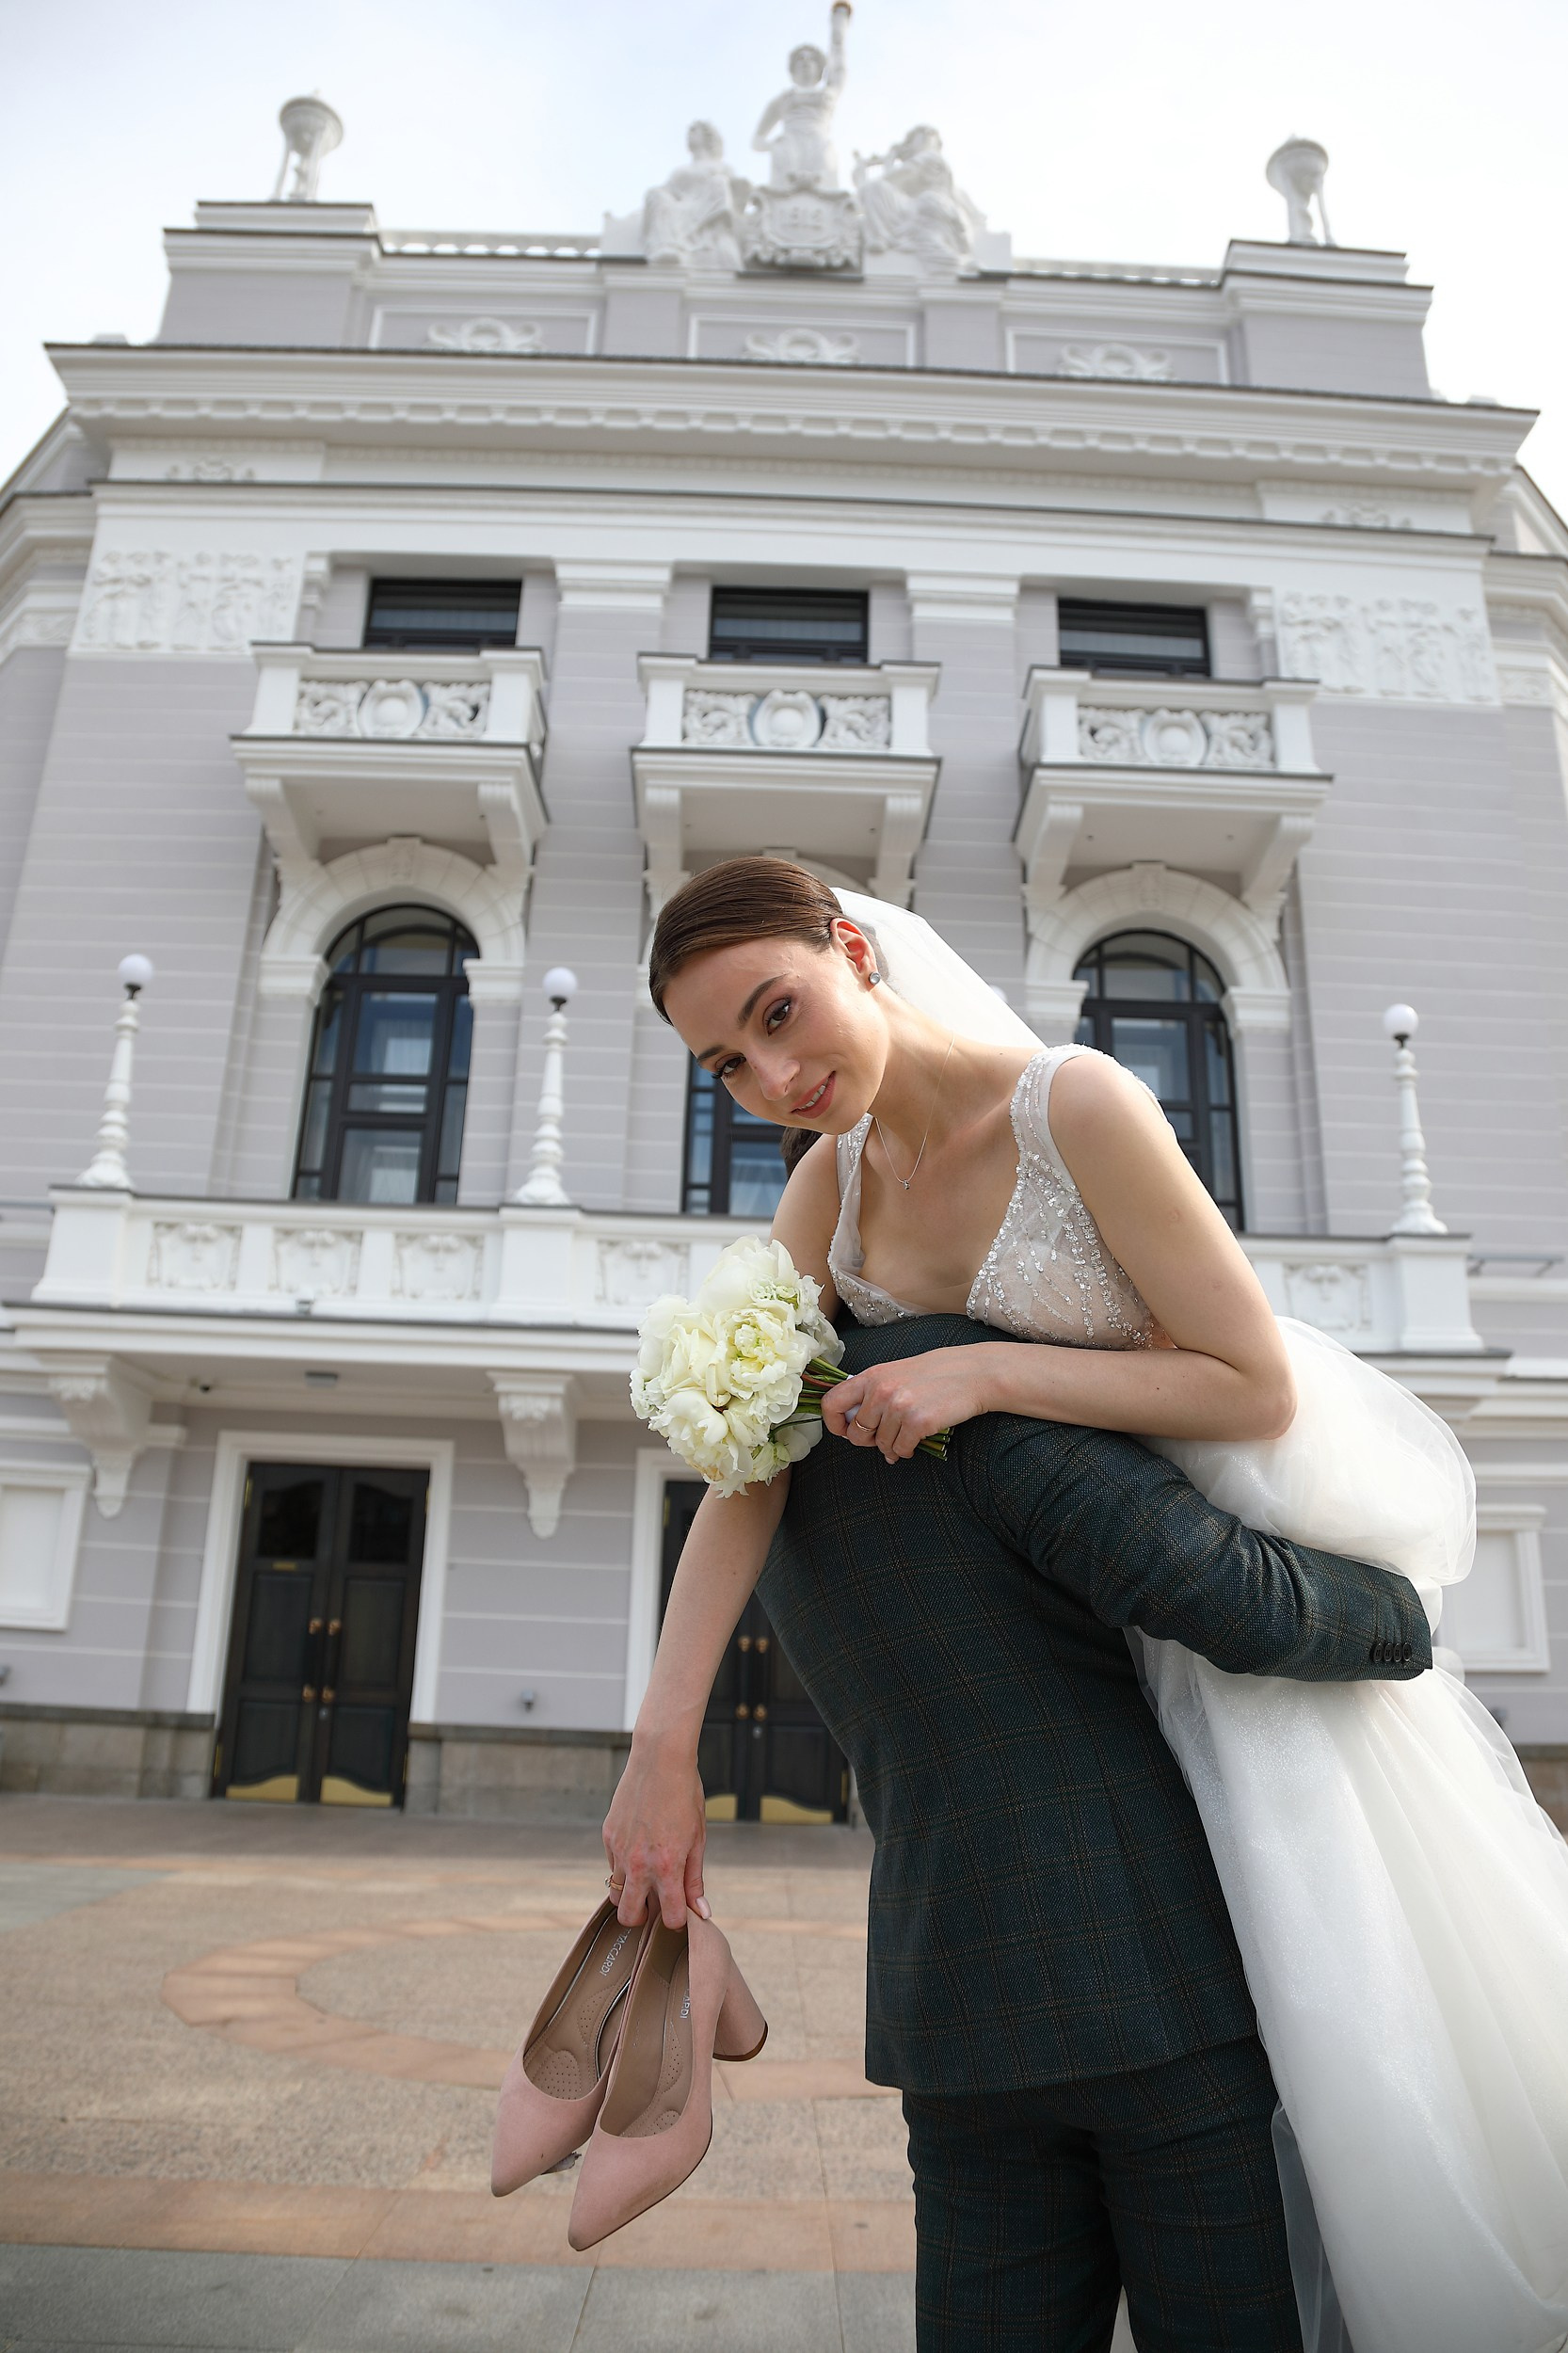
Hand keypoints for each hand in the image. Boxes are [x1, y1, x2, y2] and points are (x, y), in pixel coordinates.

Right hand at [603, 1735, 709, 1929]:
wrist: (659, 1760)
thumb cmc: (685, 1795)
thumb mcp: (698, 1839)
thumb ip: (695, 1879)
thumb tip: (702, 1912)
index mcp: (667, 1866)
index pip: (670, 1917)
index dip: (678, 1919)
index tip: (681, 1909)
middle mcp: (638, 1863)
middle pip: (629, 1916)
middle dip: (642, 1917)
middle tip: (655, 1903)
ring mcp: (619, 1850)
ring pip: (615, 1892)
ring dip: (629, 1892)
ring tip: (645, 1877)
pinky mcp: (608, 1836)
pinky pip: (612, 1864)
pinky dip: (623, 1866)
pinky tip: (638, 1847)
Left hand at [821, 1345, 988, 1463]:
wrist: (975, 1373)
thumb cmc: (937, 1373)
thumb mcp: (897, 1373)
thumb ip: (873, 1392)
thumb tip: (852, 1423)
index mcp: (872, 1376)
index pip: (832, 1403)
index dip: (834, 1423)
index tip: (844, 1431)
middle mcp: (881, 1390)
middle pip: (856, 1432)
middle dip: (868, 1442)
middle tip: (881, 1439)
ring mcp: (899, 1407)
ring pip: (881, 1444)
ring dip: (892, 1447)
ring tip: (904, 1439)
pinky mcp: (918, 1422)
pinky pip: (901, 1449)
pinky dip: (907, 1451)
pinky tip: (915, 1443)